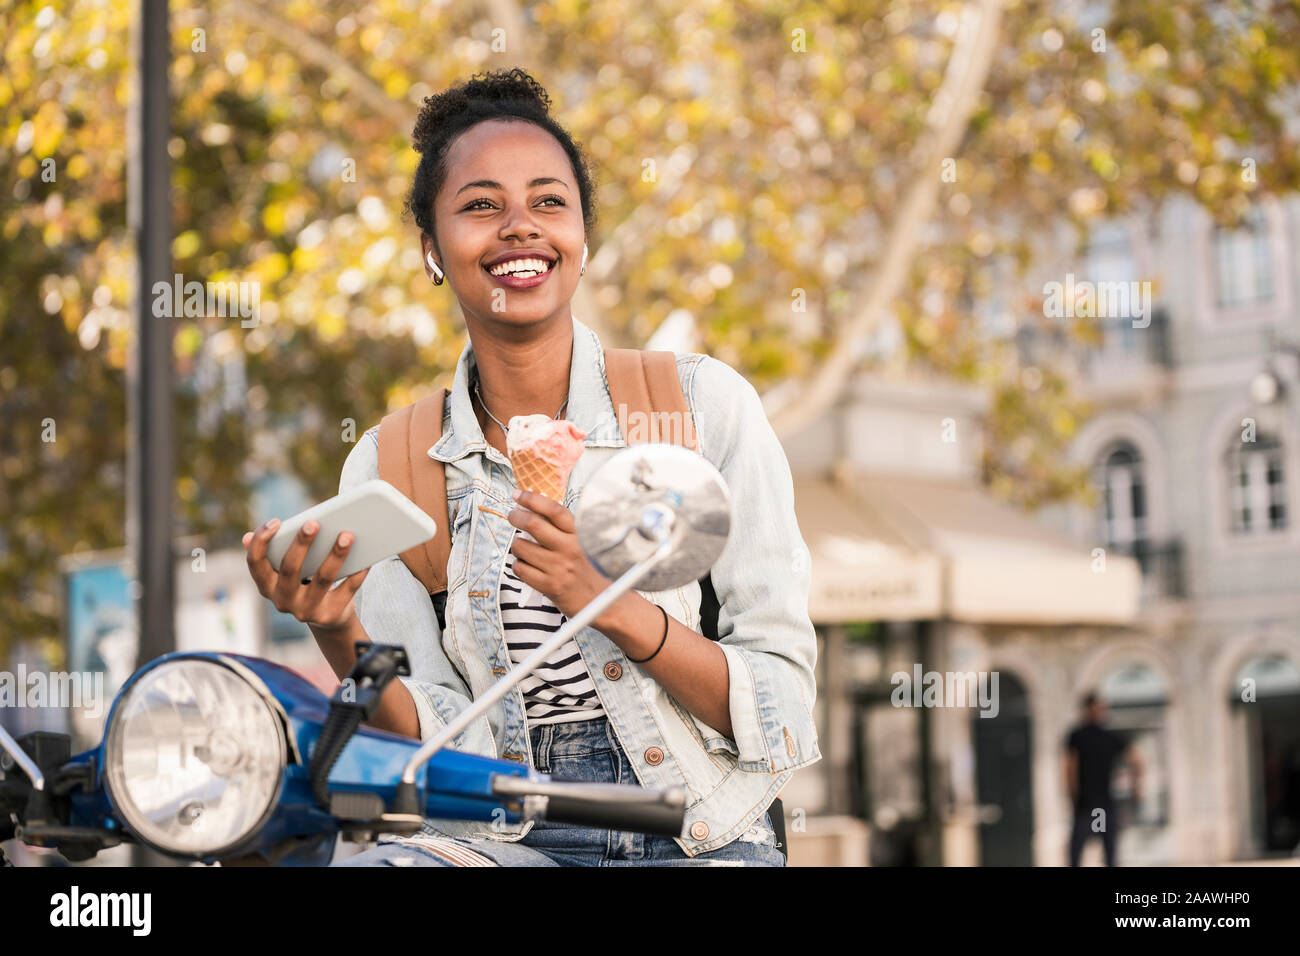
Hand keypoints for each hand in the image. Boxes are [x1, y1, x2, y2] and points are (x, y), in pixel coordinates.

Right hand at [242, 517, 370, 631]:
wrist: (328, 619)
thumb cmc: (305, 583)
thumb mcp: (288, 571)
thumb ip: (275, 552)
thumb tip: (247, 537)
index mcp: (267, 586)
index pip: (255, 564)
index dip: (261, 542)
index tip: (276, 521)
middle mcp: (282, 601)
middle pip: (290, 569)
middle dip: (301, 545)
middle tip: (314, 523)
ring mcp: (306, 611)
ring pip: (323, 579)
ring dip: (335, 555)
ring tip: (347, 536)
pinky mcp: (330, 615)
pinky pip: (347, 590)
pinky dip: (358, 573)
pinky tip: (366, 558)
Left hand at [507, 489, 613, 623]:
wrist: (606, 603)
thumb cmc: (592, 570)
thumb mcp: (585, 544)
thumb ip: (564, 529)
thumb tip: (535, 511)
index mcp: (579, 535)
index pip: (553, 509)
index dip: (532, 499)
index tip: (519, 494)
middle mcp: (569, 548)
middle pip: (533, 524)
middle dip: (516, 516)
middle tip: (512, 515)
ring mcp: (559, 567)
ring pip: (522, 547)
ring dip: (517, 545)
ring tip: (523, 547)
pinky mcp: (550, 586)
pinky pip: (521, 569)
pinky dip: (519, 565)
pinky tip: (527, 565)